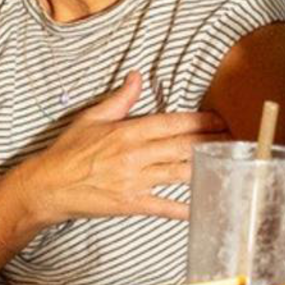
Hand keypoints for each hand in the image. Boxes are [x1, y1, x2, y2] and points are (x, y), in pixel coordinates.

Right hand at [17, 75, 223, 224]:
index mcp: (127, 131)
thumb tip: (137, 77)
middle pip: (183, 146)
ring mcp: (134, 181)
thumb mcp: (91, 118)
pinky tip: (204, 204)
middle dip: (212, 142)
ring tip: (229, 164)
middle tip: (236, 140)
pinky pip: (164, 206)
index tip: (219, 119)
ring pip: (179, 172)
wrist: (48, 187)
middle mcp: (134, 155)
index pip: (172, 123)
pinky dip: (185, 208)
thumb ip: (120, 99)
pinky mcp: (131, 203)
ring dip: (207, 167)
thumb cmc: (67, 152)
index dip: (200, 121)